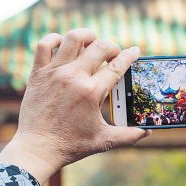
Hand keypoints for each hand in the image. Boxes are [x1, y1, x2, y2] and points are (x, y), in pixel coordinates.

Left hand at [0, 29, 149, 184]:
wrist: (36, 149)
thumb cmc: (70, 145)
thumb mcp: (103, 141)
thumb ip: (128, 136)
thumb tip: (148, 132)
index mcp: (92, 92)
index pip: (117, 65)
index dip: (130, 55)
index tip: (135, 51)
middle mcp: (74, 77)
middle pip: (100, 47)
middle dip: (112, 47)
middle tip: (114, 54)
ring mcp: (54, 73)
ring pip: (73, 38)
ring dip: (87, 36)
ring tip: (92, 41)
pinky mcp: (38, 73)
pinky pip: (45, 45)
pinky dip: (55, 39)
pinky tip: (63, 45)